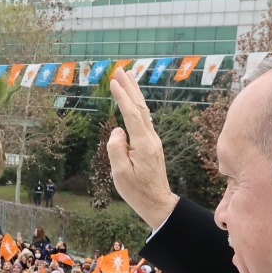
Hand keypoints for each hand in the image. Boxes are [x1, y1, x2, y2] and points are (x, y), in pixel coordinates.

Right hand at [106, 69, 178, 228]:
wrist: (157, 202)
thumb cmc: (137, 191)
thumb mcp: (120, 174)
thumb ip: (116, 149)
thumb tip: (117, 131)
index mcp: (142, 145)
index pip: (131, 115)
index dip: (122, 97)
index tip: (113, 81)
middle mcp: (150, 139)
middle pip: (140, 107)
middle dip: (130, 87)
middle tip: (120, 70)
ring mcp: (152, 141)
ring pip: (143, 111)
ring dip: (134, 93)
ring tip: (127, 78)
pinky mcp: (151, 145)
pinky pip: (143, 120)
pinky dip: (136, 106)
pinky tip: (133, 101)